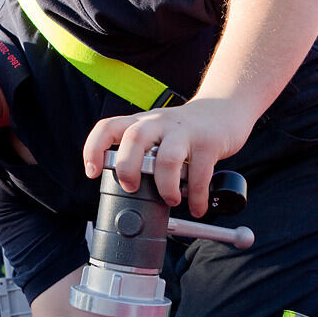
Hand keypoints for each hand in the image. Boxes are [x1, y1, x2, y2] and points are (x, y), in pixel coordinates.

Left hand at [82, 98, 252, 217]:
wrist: (225, 109)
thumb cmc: (184, 130)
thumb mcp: (156, 134)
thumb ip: (140, 154)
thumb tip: (125, 191)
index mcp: (141, 123)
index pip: (108, 127)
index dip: (94, 149)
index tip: (92, 172)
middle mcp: (159, 124)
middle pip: (134, 139)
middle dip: (127, 169)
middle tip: (132, 188)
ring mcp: (184, 132)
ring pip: (167, 159)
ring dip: (165, 187)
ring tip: (170, 200)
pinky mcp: (208, 143)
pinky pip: (199, 175)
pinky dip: (197, 197)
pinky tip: (197, 206)